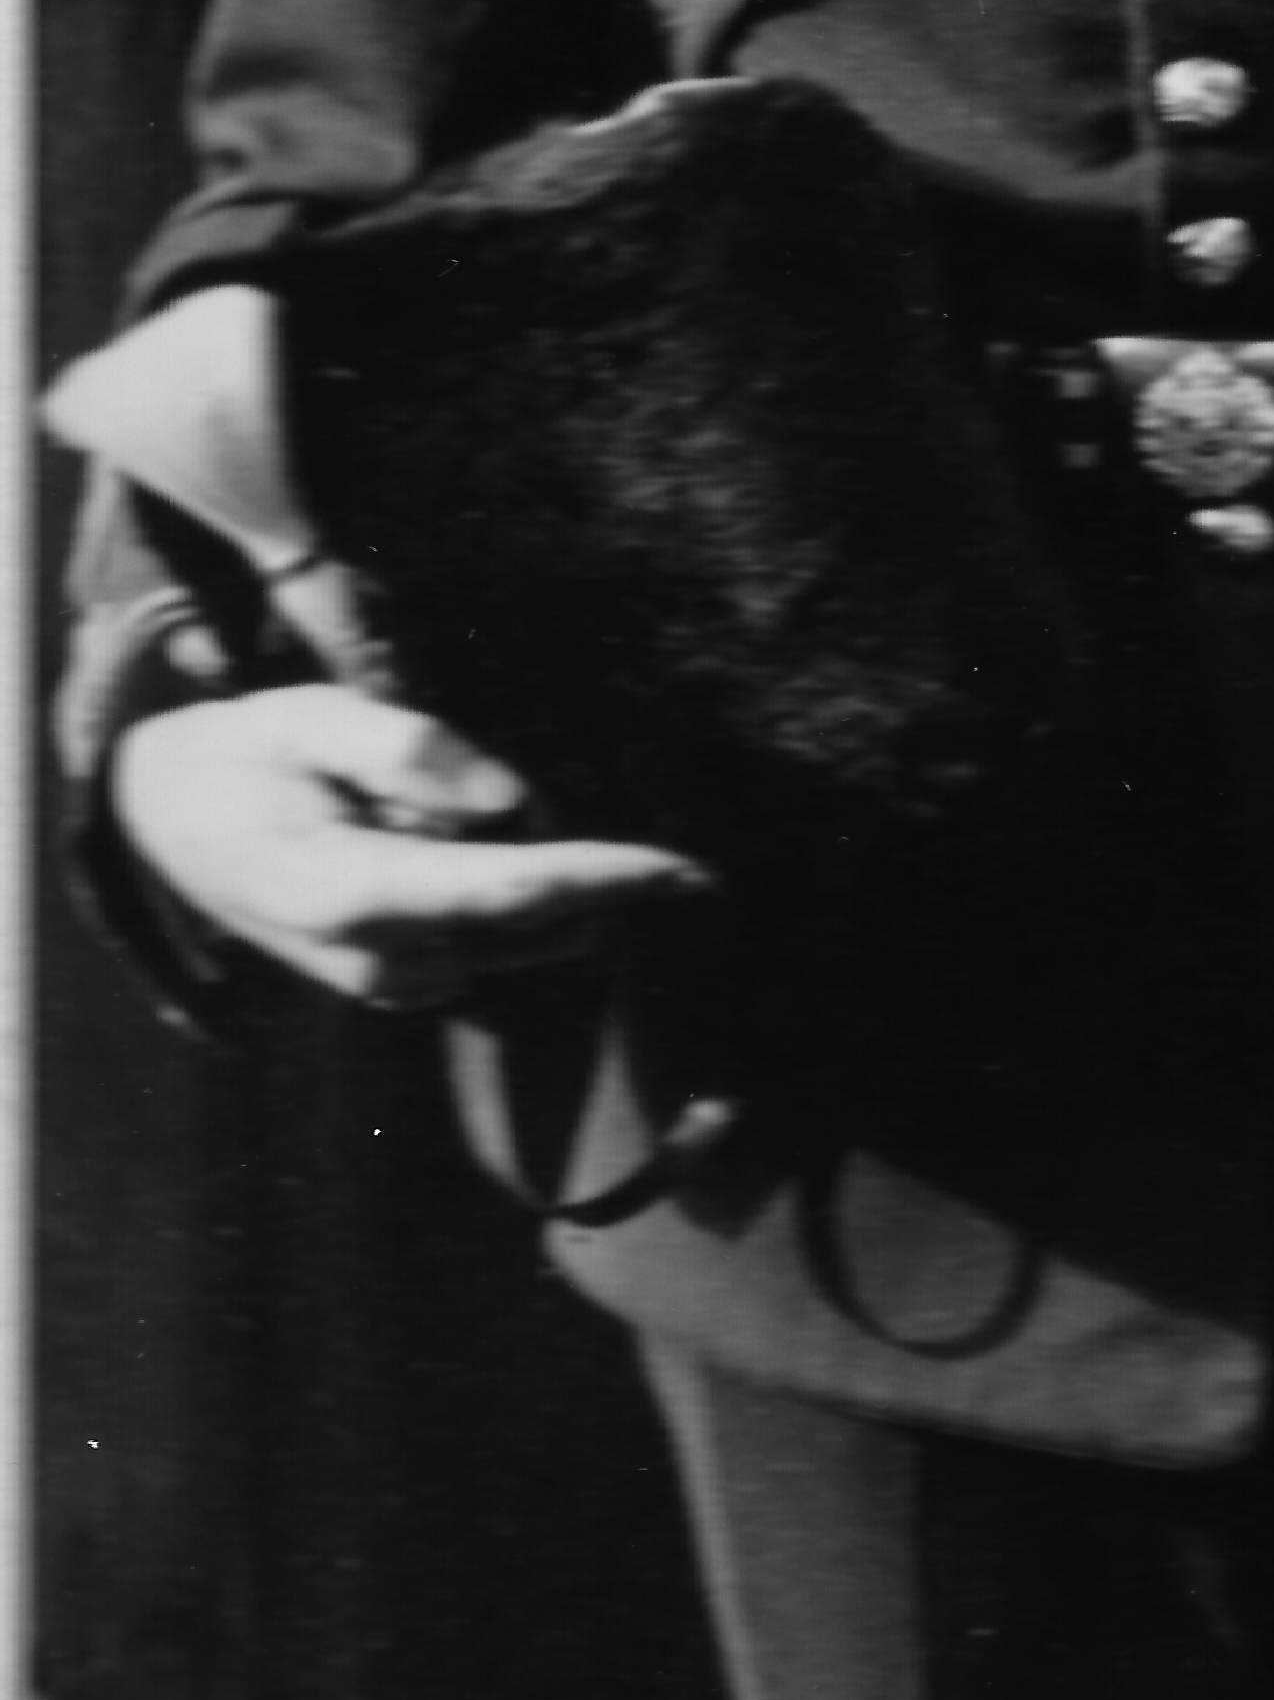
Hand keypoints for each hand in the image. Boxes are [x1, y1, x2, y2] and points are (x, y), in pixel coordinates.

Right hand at [109, 685, 703, 1009]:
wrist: (161, 823)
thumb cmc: (241, 755)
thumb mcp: (303, 716)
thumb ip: (404, 746)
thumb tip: (509, 800)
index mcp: (345, 890)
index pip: (504, 891)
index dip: (603, 878)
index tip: (687, 869)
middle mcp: (375, 959)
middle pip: (530, 914)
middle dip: (569, 851)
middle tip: (495, 782)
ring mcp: (388, 982)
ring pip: (520, 927)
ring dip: (528, 866)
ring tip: (422, 802)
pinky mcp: (402, 983)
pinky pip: (493, 933)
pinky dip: (501, 886)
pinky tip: (425, 834)